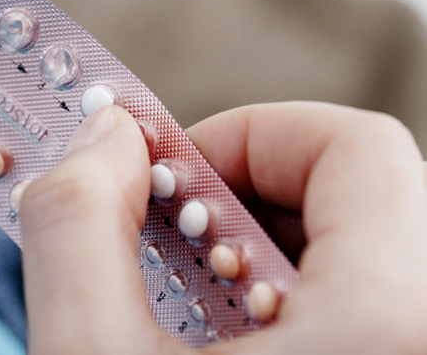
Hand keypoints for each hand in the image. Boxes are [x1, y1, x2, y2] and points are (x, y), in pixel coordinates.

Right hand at [20, 102, 426, 354]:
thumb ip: (79, 222)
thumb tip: (105, 137)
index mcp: (389, 328)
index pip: (356, 148)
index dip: (250, 134)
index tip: (172, 173)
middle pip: (362, 197)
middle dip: (245, 198)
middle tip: (172, 241)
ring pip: (366, 254)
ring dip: (264, 254)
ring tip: (196, 303)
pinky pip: (371, 307)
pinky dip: (291, 300)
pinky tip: (227, 343)